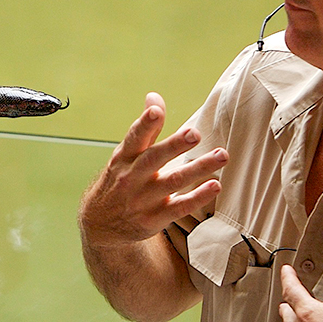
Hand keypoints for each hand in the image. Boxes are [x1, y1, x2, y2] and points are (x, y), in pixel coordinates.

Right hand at [79, 92, 226, 248]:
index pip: (134, 138)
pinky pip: (179, 208)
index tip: (156, 111)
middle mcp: (131, 177)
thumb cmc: (120, 181)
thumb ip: (145, 129)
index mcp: (124, 158)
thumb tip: (154, 97)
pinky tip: (215, 185)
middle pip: (154, 159)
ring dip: (198, 169)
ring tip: (221, 156)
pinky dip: (197, 197)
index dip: (145, 124)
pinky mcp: (153, 219)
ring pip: (173, 182)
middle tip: (195, 133)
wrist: (101, 224)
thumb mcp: (125, 155)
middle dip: (174, 145)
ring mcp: (142, 200)